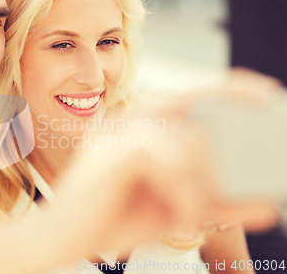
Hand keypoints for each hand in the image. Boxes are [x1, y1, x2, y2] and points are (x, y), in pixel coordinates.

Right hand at [38, 68, 280, 263]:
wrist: (61, 237)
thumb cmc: (113, 218)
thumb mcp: (175, 209)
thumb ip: (218, 202)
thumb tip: (269, 203)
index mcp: (142, 123)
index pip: (193, 95)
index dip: (230, 89)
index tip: (265, 94)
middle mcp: (130, 118)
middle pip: (196, 118)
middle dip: (219, 162)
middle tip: (226, 196)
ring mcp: (119, 130)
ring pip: (187, 143)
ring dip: (200, 188)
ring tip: (189, 220)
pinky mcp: (111, 150)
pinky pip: (167, 162)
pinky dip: (182, 195)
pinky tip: (176, 219)